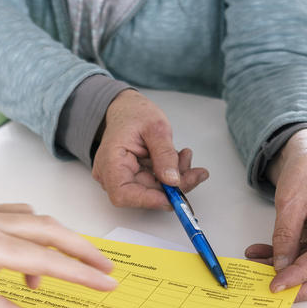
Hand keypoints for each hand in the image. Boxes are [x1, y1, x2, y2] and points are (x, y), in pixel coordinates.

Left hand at [0, 204, 117, 307]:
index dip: (79, 274)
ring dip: (44, 247)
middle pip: (47, 230)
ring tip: (34, 285)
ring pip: (27, 223)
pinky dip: (15, 243)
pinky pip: (3, 222)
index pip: (45, 260)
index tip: (107, 284)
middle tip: (103, 268)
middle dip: (78, 250)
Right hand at [90, 90, 207, 208]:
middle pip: (143, 194)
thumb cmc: (134, 113)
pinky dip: (170, 174)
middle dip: (173, 186)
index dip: (150, 200)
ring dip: (175, 179)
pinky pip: (154, 183)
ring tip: (185, 157)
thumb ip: (164, 154)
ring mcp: (122, 177)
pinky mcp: (134, 176)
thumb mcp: (156, 127)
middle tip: (196, 173)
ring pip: (153, 190)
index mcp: (110, 161)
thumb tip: (173, 180)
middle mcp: (112, 175)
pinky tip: (179, 160)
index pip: (123, 194)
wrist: (127, 107)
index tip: (175, 197)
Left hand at [244, 129, 306, 300]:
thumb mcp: (290, 200)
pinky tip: (265, 257)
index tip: (277, 284)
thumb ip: (285, 235)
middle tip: (277, 292)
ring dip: (293, 275)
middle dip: (304, 287)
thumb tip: (280, 267)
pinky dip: (290, 264)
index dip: (301, 274)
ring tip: (261, 269)